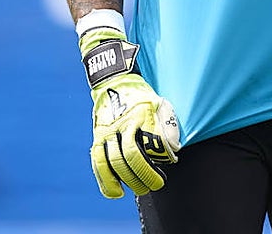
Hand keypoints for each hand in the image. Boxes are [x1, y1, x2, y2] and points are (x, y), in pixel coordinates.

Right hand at [80, 25, 179, 197]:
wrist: (113, 80)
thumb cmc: (140, 95)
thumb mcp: (157, 102)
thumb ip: (164, 123)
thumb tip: (173, 148)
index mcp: (141, 113)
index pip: (153, 140)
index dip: (163, 155)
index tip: (171, 162)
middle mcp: (123, 123)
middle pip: (132, 156)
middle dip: (146, 175)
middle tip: (157, 184)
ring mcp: (108, 130)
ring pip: (114, 162)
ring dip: (129, 180)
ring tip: (141, 189)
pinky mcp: (98, 136)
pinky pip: (99, 162)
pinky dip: (106, 180)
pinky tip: (116, 192)